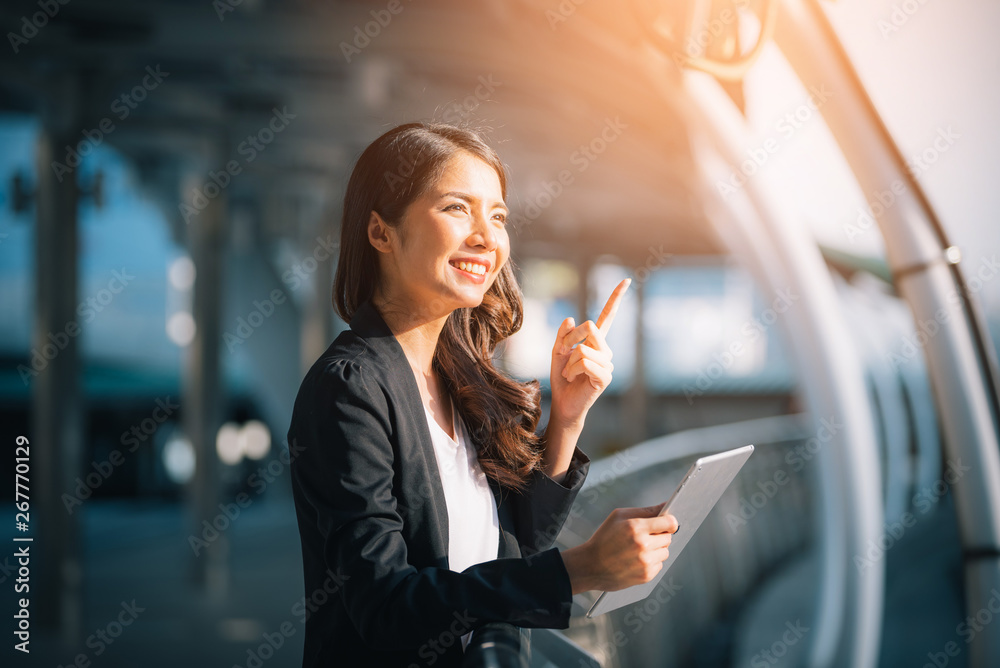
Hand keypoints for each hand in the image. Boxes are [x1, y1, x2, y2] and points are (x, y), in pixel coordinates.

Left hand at [549, 278, 629, 427]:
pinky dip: (573, 369)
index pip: (607, 316)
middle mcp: (605, 350)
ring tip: (570, 374)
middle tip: (563, 355)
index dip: (615, 298)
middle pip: (590, 327)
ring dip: (570, 361)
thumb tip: (571, 319)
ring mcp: (607, 363)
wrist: (563, 404)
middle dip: (570, 339)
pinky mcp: (605, 376)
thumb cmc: (562, 378)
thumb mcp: (557, 352)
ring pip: (584, 348)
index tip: (626, 280)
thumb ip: (563, 335)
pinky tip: (574, 379)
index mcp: (595, 342)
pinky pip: (585, 362)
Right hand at [561, 502, 679, 593]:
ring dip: (656, 550)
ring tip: (638, 549)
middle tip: (644, 537)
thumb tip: (665, 506)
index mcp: (636, 527)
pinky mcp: (646, 575)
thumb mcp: (619, 516)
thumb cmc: (603, 538)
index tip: (666, 523)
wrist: (591, 565)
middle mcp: (643, 545)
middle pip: (668, 538)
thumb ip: (644, 511)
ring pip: (665, 552)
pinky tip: (636, 560)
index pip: (669, 523)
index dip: (669, 522)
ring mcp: (645, 562)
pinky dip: (651, 562)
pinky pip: (659, 565)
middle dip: (659, 536)